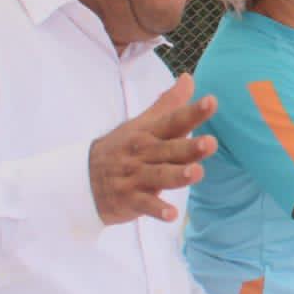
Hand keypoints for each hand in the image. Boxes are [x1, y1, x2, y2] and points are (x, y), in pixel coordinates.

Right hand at [88, 74, 216, 223]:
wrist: (81, 178)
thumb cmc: (122, 148)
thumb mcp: (143, 123)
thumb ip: (169, 103)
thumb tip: (189, 78)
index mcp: (149, 133)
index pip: (174, 120)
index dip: (193, 111)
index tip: (212, 101)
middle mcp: (143, 153)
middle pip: (169, 149)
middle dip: (189, 147)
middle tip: (211, 142)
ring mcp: (135, 176)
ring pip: (159, 176)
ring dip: (177, 175)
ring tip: (197, 173)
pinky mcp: (129, 199)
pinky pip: (144, 205)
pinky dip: (157, 210)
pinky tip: (172, 215)